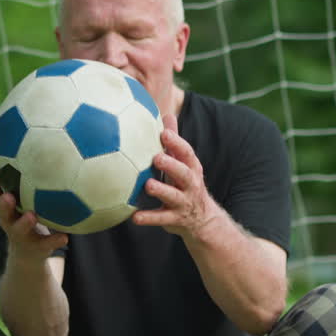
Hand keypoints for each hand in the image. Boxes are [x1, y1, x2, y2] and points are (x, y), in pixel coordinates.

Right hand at [0, 172, 67, 259]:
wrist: (31, 256)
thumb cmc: (33, 219)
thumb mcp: (32, 201)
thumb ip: (37, 181)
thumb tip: (52, 147)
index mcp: (9, 209)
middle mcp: (11, 222)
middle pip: (2, 213)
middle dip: (3, 205)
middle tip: (8, 196)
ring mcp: (22, 237)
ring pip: (19, 231)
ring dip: (24, 223)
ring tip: (32, 216)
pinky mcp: (36, 249)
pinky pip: (46, 244)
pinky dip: (54, 240)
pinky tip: (65, 236)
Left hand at [131, 113, 225, 239]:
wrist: (202, 220)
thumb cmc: (185, 184)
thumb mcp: (184, 163)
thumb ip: (175, 142)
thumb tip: (167, 114)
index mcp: (192, 168)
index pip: (187, 153)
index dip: (177, 143)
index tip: (164, 132)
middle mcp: (190, 185)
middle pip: (184, 174)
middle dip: (172, 165)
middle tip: (156, 158)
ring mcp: (183, 203)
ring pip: (173, 197)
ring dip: (161, 190)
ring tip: (148, 185)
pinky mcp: (175, 219)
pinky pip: (161, 219)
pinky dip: (148, 218)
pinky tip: (134, 217)